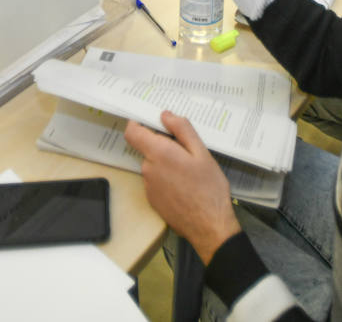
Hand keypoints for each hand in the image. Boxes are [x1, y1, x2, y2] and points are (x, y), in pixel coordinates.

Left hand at [124, 112, 240, 264]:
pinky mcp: (153, 200)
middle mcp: (148, 169)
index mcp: (159, 153)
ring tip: (190, 171)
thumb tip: (165, 115)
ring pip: (153, 165)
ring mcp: (149, 186)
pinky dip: (167, 178)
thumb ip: (182, 130)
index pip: (133, 132)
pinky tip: (185, 186)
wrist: (209, 227)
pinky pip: (156, 181)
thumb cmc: (209, 188)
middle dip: (162, 145)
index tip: (150, 120)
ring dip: (166, 163)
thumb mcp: (202, 153)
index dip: (137, 123)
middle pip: (147, 148)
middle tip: (187, 150)